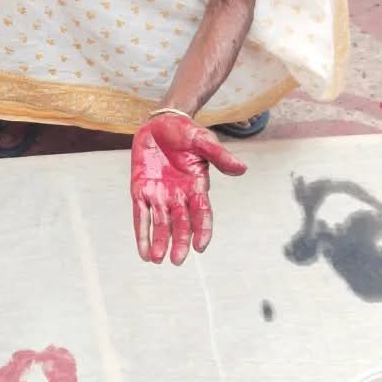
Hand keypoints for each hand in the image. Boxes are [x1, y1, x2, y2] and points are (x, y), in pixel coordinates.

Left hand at [131, 113, 245, 265]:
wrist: (161, 122)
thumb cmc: (186, 132)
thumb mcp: (204, 141)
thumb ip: (220, 156)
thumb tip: (241, 168)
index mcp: (197, 187)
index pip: (202, 213)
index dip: (202, 230)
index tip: (201, 246)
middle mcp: (179, 196)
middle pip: (181, 224)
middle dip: (179, 242)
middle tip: (177, 259)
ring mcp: (160, 195)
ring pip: (161, 224)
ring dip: (159, 242)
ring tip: (157, 258)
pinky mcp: (141, 190)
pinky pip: (141, 215)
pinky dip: (142, 233)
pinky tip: (144, 252)